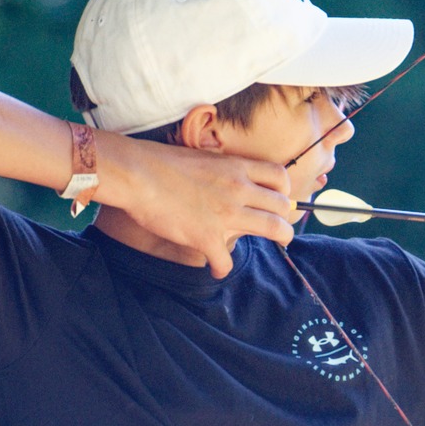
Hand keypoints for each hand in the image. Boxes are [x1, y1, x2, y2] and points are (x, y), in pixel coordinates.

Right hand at [111, 136, 295, 276]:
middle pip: (282, 206)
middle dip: (286, 220)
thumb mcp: (203, 157)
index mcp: (236, 168)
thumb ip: (222, 170)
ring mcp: (226, 214)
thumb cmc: (162, 162)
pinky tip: (216, 269)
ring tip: (276, 245)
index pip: (279, 176)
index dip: (285, 191)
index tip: (279, 200)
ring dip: (280, 240)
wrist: (138, 174)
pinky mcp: (207, 237)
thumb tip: (229, 180)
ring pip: (274, 230)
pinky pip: (227, 261)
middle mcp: (238, 190)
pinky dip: (223, 268)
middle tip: (281, 229)